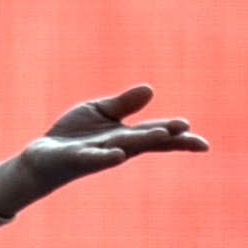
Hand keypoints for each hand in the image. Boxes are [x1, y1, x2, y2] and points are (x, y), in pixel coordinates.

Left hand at [0, 85, 207, 220]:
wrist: (44, 156)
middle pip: (149, 142)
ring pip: (126, 147)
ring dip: (145, 141)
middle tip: (196, 140)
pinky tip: (118, 153)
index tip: (202, 142)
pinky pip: (94, 158)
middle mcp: (118, 146)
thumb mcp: (100, 112)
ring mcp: (100, 154)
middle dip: (171, 140)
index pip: (158, 134)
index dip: (179, 136)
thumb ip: (123, 103)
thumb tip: (151, 89)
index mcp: (127, 135)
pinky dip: (106, 157)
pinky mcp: (78, 158)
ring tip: (164, 135)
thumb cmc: (75, 136)